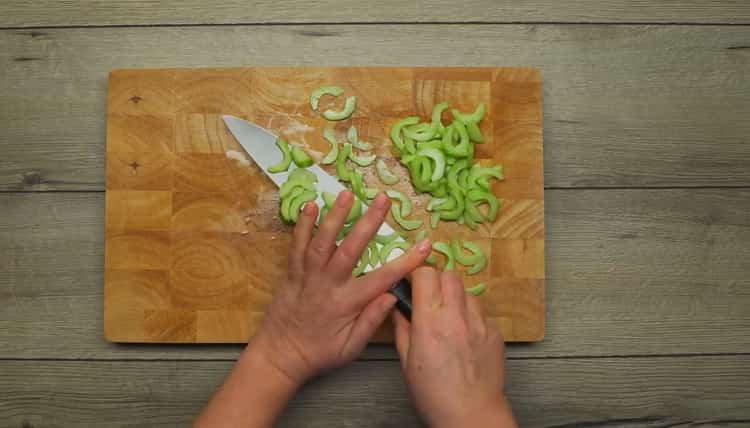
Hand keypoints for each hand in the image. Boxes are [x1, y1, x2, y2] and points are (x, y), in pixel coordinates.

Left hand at [251, 191, 430, 384]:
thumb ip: (371, 321)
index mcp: (346, 304)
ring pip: (321, 242)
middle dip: (368, 223)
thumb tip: (392, 296)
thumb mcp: (351, 348)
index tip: (424, 245)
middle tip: (383, 200)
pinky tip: (309, 205)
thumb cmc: (319, 353)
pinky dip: (302, 225)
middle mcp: (327, 285)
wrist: (279, 356)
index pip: (382, 279)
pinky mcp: (292, 272)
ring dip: (334, 216)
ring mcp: (307, 276)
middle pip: (350, 249)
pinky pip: (296, 246)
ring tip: (346, 193)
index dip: (405, 262)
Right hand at [393, 267, 515, 427]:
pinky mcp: (495, 333)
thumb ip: (402, 329)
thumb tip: (398, 307)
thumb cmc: (435, 396)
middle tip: (431, 300)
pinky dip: (472, 318)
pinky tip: (466, 337)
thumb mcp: (407, 363)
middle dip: (438, 282)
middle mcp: (456, 318)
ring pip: (467, 292)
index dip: (418, 276)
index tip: (414, 285)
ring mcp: (480, 324)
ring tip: (450, 319)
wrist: (472, 416)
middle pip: (449, 275)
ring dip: (456, 298)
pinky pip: (482, 313)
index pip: (426, 274)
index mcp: (430, 323)